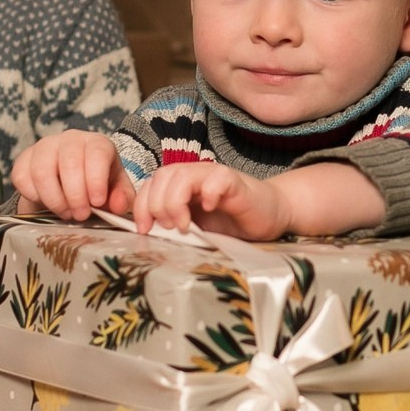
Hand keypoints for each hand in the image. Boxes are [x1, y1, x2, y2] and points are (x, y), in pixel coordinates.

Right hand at [12, 129, 132, 221]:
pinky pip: (23, 178)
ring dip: (54, 199)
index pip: (96, 153)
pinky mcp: (23, 159)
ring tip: (66, 213)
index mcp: (97, 143)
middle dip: (75, 195)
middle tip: (81, 215)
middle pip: (69, 162)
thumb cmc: (97, 186)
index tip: (97, 202)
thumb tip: (118, 204)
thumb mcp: (116, 191)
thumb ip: (122, 197)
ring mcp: (44, 147)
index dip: (96, 179)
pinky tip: (47, 204)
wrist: (68, 186)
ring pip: (42, 171)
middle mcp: (70, 140)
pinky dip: (34, 197)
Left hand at [134, 162, 290, 240]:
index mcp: (181, 185)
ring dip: (176, 201)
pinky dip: (208, 193)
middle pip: (162, 176)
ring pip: (182, 175)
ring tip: (186, 225)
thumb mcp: (196, 227)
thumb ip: (174, 225)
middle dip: (157, 205)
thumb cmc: (232, 223)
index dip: (141, 206)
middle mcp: (195, 175)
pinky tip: (209, 209)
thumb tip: (148, 235)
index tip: (144, 230)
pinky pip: (216, 179)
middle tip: (169, 228)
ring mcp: (214, 176)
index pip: (150, 184)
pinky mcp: (235, 182)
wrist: (269, 215)